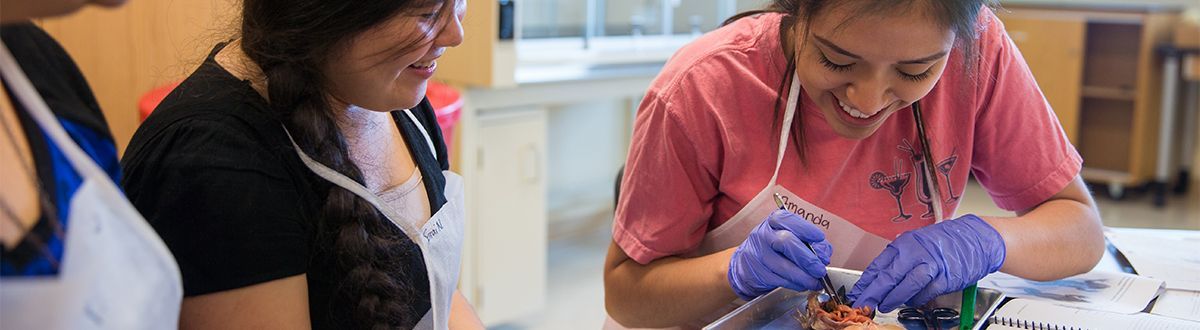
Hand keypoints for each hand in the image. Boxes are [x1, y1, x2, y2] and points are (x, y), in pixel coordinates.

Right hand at [727, 209, 832, 300]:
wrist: (746, 264)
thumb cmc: (774, 248)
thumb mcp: (790, 237)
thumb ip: (810, 242)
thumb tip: (824, 254)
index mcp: (774, 221)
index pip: (788, 219)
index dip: (806, 229)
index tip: (819, 238)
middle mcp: (763, 234)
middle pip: (786, 242)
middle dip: (807, 258)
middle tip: (820, 269)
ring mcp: (758, 254)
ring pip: (783, 266)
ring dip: (803, 277)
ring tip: (815, 282)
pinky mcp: (756, 272)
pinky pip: (779, 280)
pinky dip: (794, 284)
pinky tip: (802, 284)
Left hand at [848, 215, 1004, 311]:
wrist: (975, 239)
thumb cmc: (945, 241)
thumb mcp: (917, 241)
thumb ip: (900, 255)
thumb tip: (881, 271)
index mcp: (904, 243)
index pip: (879, 265)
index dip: (866, 282)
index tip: (857, 293)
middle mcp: (915, 253)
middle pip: (888, 277)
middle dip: (873, 294)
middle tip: (863, 304)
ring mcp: (930, 266)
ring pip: (905, 286)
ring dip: (892, 299)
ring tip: (883, 306)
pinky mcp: (944, 278)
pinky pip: (924, 293)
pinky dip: (915, 299)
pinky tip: (908, 301)